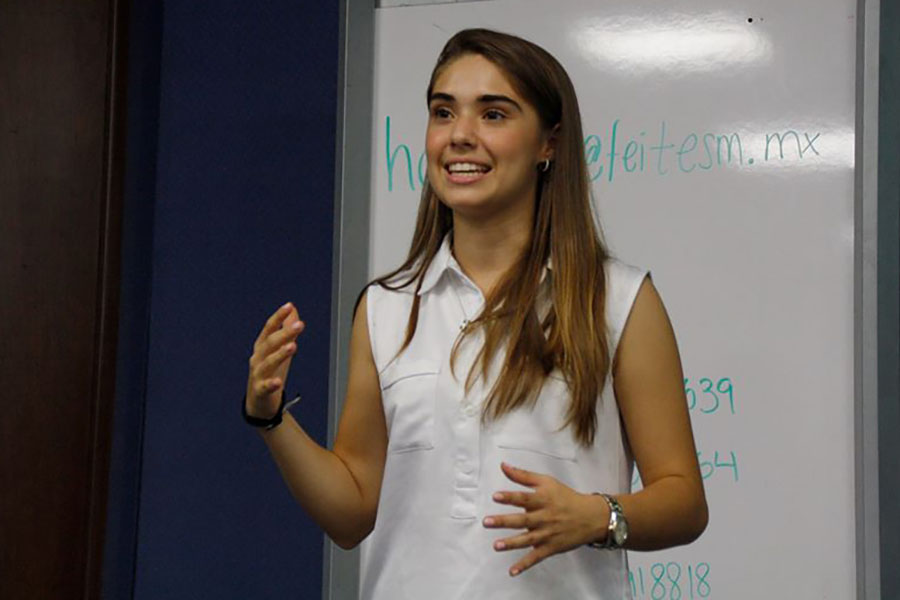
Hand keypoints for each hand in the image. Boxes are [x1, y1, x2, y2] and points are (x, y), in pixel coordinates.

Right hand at [245, 302, 304, 418]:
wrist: (258, 401)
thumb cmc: (270, 371)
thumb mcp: (279, 349)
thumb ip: (286, 329)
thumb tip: (293, 309)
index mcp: (262, 346)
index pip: (269, 328)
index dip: (278, 317)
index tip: (289, 306)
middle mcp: (258, 357)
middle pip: (270, 343)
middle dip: (284, 333)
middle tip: (300, 325)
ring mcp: (257, 374)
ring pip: (268, 363)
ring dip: (280, 354)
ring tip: (293, 346)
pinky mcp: (259, 391)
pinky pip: (265, 387)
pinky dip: (271, 384)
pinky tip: (278, 382)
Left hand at [483, 462, 608, 575]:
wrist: (591, 517)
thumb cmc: (565, 497)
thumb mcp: (546, 482)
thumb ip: (523, 475)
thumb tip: (503, 466)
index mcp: (542, 500)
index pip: (524, 498)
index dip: (510, 497)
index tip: (495, 496)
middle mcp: (544, 517)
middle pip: (522, 520)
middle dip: (504, 521)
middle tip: (487, 522)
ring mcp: (547, 534)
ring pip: (528, 539)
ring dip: (512, 543)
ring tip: (496, 546)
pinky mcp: (551, 548)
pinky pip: (536, 557)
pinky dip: (525, 565)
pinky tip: (512, 571)